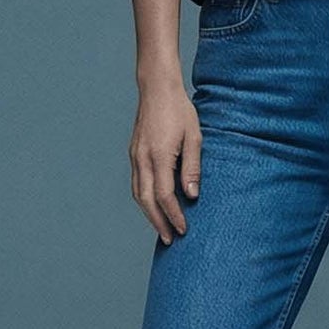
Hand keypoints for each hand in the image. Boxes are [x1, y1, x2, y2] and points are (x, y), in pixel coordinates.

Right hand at [129, 76, 199, 242]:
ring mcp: (135, 156)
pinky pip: (136, 183)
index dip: (174, 215)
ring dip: (149, 214)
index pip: (164, 195)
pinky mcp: (134, 153)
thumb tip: (192, 195)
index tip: (183, 229)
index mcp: (159, 156)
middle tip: (171, 239)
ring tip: (162, 228)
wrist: (157, 88)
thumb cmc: (179, 110)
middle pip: (146, 200)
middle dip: (158, 222)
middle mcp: (142, 159)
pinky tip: (153, 206)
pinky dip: (143, 199)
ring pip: (137, 194)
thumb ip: (192, 168)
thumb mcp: (194, 137)